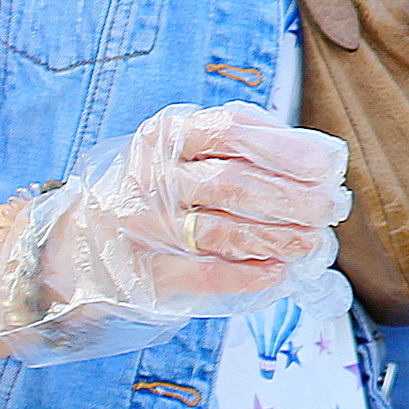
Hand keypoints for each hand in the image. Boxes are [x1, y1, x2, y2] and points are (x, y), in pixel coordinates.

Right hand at [0, 102, 351, 358]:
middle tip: (332, 208)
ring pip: (223, 231)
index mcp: (167, 135)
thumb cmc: (155, 191)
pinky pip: (201, 274)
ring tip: (313, 242)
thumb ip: (240, 146)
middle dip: (292, 197)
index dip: (285, 148)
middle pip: (234, 183)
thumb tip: (316, 157)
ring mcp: (144, 225)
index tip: (328, 165)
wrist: (76, 244)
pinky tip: (276, 274)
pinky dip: (244, 276)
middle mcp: (152, 176)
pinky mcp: (143, 272)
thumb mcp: (184, 151)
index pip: (232, 133)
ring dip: (277, 238)